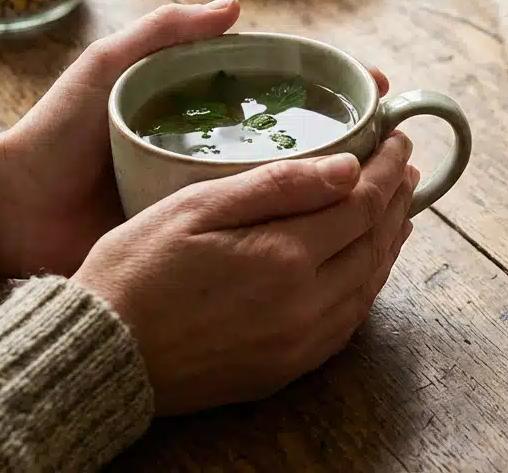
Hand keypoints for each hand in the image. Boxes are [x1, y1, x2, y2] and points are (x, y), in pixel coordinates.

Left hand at [0, 0, 391, 279]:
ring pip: (284, 187)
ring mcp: (207, 197)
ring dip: (335, 187)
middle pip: (296, 139)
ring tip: (383, 188)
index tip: (375, 86)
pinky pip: (253, 231)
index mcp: (199, 107)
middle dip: (351, 138)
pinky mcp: (196, 241)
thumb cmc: (56, 135)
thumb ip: (161, 34)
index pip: (282, 90)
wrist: (11, 213)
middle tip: (395, 144)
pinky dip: (294, 229)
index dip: (332, 87)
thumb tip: (234, 7)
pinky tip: (333, 231)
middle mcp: (213, 149)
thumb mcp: (107, 69)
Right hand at [73, 134, 417, 414]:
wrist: (102, 355)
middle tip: (405, 168)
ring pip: (369, 284)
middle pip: (374, 243)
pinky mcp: (287, 368)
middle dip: (395, 200)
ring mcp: (300, 342)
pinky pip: (348, 321)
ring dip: (388, 242)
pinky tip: (366, 266)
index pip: (361, 203)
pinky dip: (368, 284)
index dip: (385, 168)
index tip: (397, 139)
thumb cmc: (135, 270)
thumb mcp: (195, 208)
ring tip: (397, 210)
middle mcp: (305, 304)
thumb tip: (349, 168)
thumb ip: (277, 186)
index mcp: (284, 257)